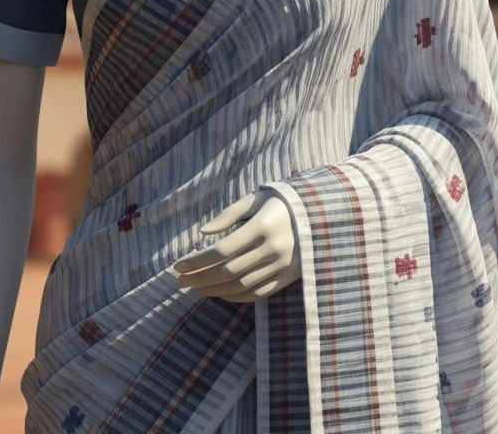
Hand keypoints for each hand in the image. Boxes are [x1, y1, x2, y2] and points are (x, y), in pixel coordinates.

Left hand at [173, 189, 300, 302]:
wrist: (319, 212)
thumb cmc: (279, 202)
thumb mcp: (254, 199)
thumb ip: (228, 215)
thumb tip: (203, 233)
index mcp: (262, 226)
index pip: (221, 250)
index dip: (197, 260)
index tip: (178, 265)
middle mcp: (273, 249)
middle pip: (228, 271)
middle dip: (200, 278)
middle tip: (179, 281)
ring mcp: (282, 266)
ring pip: (241, 285)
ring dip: (214, 290)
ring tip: (195, 288)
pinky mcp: (288, 278)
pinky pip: (258, 294)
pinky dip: (236, 297)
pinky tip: (219, 293)